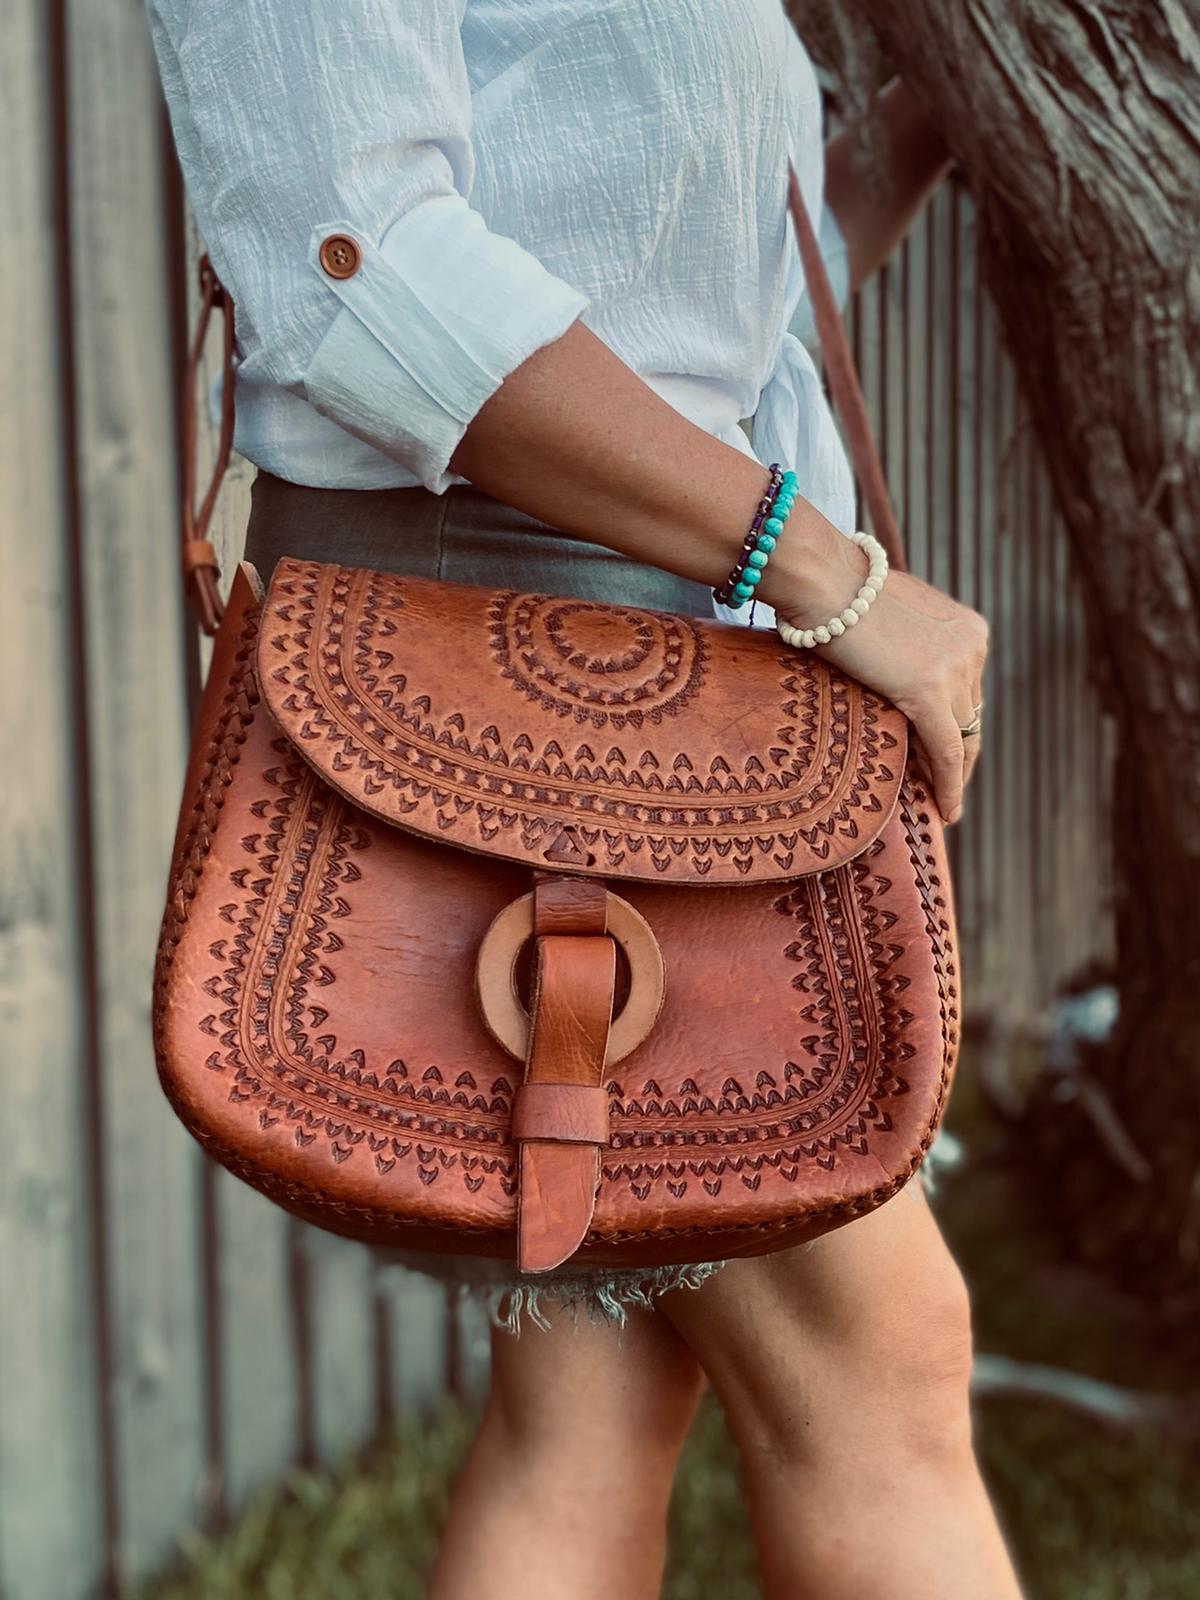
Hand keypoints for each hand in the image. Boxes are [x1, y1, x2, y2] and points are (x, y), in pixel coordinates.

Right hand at [769, 535, 986, 824]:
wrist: (823, 579)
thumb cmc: (838, 590)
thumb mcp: (892, 620)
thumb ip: (906, 644)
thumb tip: (893, 667)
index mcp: (968, 627)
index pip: (969, 690)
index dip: (960, 724)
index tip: (951, 753)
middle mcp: (971, 647)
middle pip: (970, 715)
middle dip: (962, 753)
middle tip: (947, 788)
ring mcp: (954, 669)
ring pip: (960, 737)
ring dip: (951, 773)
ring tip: (939, 804)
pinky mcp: (929, 692)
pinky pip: (947, 750)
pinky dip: (950, 784)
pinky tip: (946, 811)